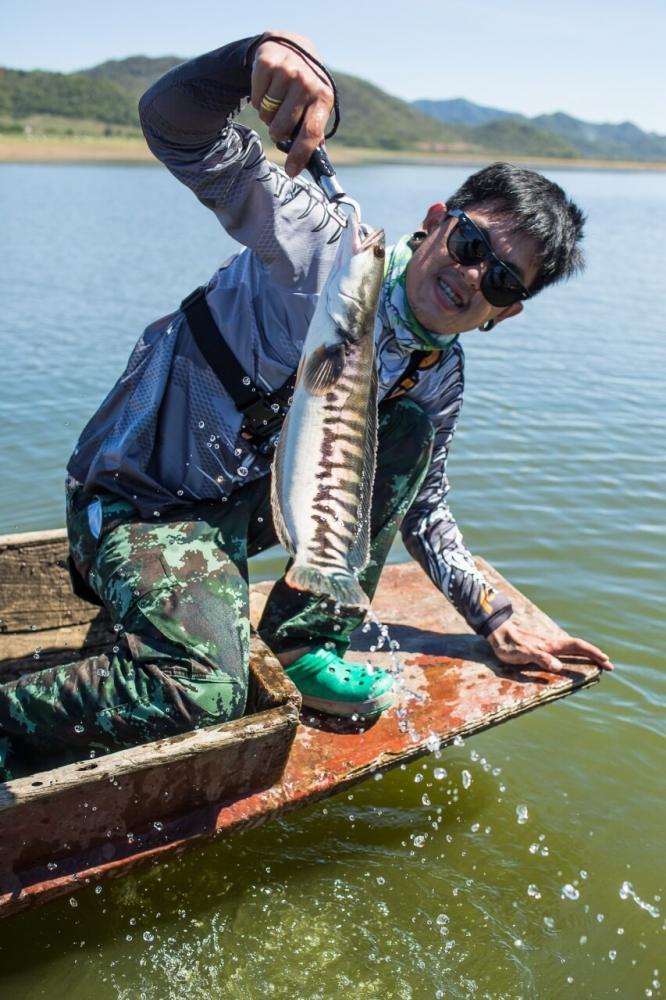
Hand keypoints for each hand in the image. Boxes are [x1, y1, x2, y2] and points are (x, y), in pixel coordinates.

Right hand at [251, 31, 333, 176]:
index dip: (300, 155)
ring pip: (266, 115)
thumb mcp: (316, 105)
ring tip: (276, 100)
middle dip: (278, 131)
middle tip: (281, 119)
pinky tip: (267, 88)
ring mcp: (287, 71)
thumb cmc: (304, 86)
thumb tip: (317, 165)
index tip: (291, 171)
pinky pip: (255, 99)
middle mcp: (307, 83)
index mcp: (323, 98)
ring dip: (267, 115)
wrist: (290, 45)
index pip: (311, 132)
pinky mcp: (267, 64)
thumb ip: (315, 133)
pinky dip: (258, 99)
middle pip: (282, 129)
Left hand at [487, 620, 613, 673]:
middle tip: (609, 665)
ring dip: (586, 654)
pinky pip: (563, 649)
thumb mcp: (523, 653)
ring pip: (572, 647)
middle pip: (579, 647)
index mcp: (551, 645)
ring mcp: (547, 643)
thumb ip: (541, 659)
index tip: (606, 662)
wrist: (496, 632)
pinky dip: (575, 653)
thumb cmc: (508, 645)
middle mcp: (552, 643)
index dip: (593, 653)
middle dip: (595, 655)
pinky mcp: (541, 645)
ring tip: (597, 661)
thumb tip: (559, 667)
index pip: (578, 646)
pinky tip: (573, 657)